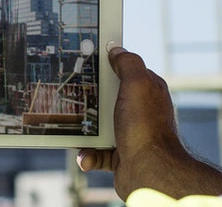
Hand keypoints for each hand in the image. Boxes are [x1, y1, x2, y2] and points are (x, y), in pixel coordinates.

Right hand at [76, 44, 221, 198]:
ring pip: (96, 126)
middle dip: (87, 102)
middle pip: (105, 98)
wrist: (149, 172)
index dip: (105, 67)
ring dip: (83, 131)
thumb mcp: (138, 84)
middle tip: (72, 100)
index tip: (85, 64)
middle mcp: (138, 112)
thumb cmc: (145, 128)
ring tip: (76, 133)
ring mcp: (128, 134)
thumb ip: (128, 63)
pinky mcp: (118, 155)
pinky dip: (88, 154)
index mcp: (146, 91)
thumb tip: (117, 49)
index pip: (123, 72)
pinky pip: (95, 151)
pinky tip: (87, 155)